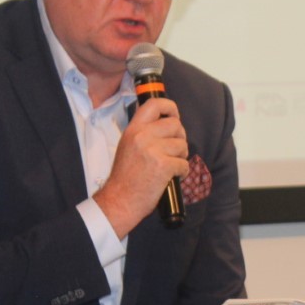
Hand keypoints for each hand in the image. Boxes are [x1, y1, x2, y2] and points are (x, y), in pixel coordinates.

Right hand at [95, 97, 188, 236]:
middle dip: (180, 137)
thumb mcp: (128, 146)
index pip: (154, 104)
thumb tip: (165, 122)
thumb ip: (143, 132)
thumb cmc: (125, 177)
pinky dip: (182, 172)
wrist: (120, 200)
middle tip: (175, 150)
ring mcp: (153, 150)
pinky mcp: (164, 166)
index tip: (174, 116)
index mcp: (133, 129)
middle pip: (175, 125)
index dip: (170, 107)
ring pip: (182, 145)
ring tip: (171, 165)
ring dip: (181, 156)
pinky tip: (173, 177)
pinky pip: (184, 164)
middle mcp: (142, 136)